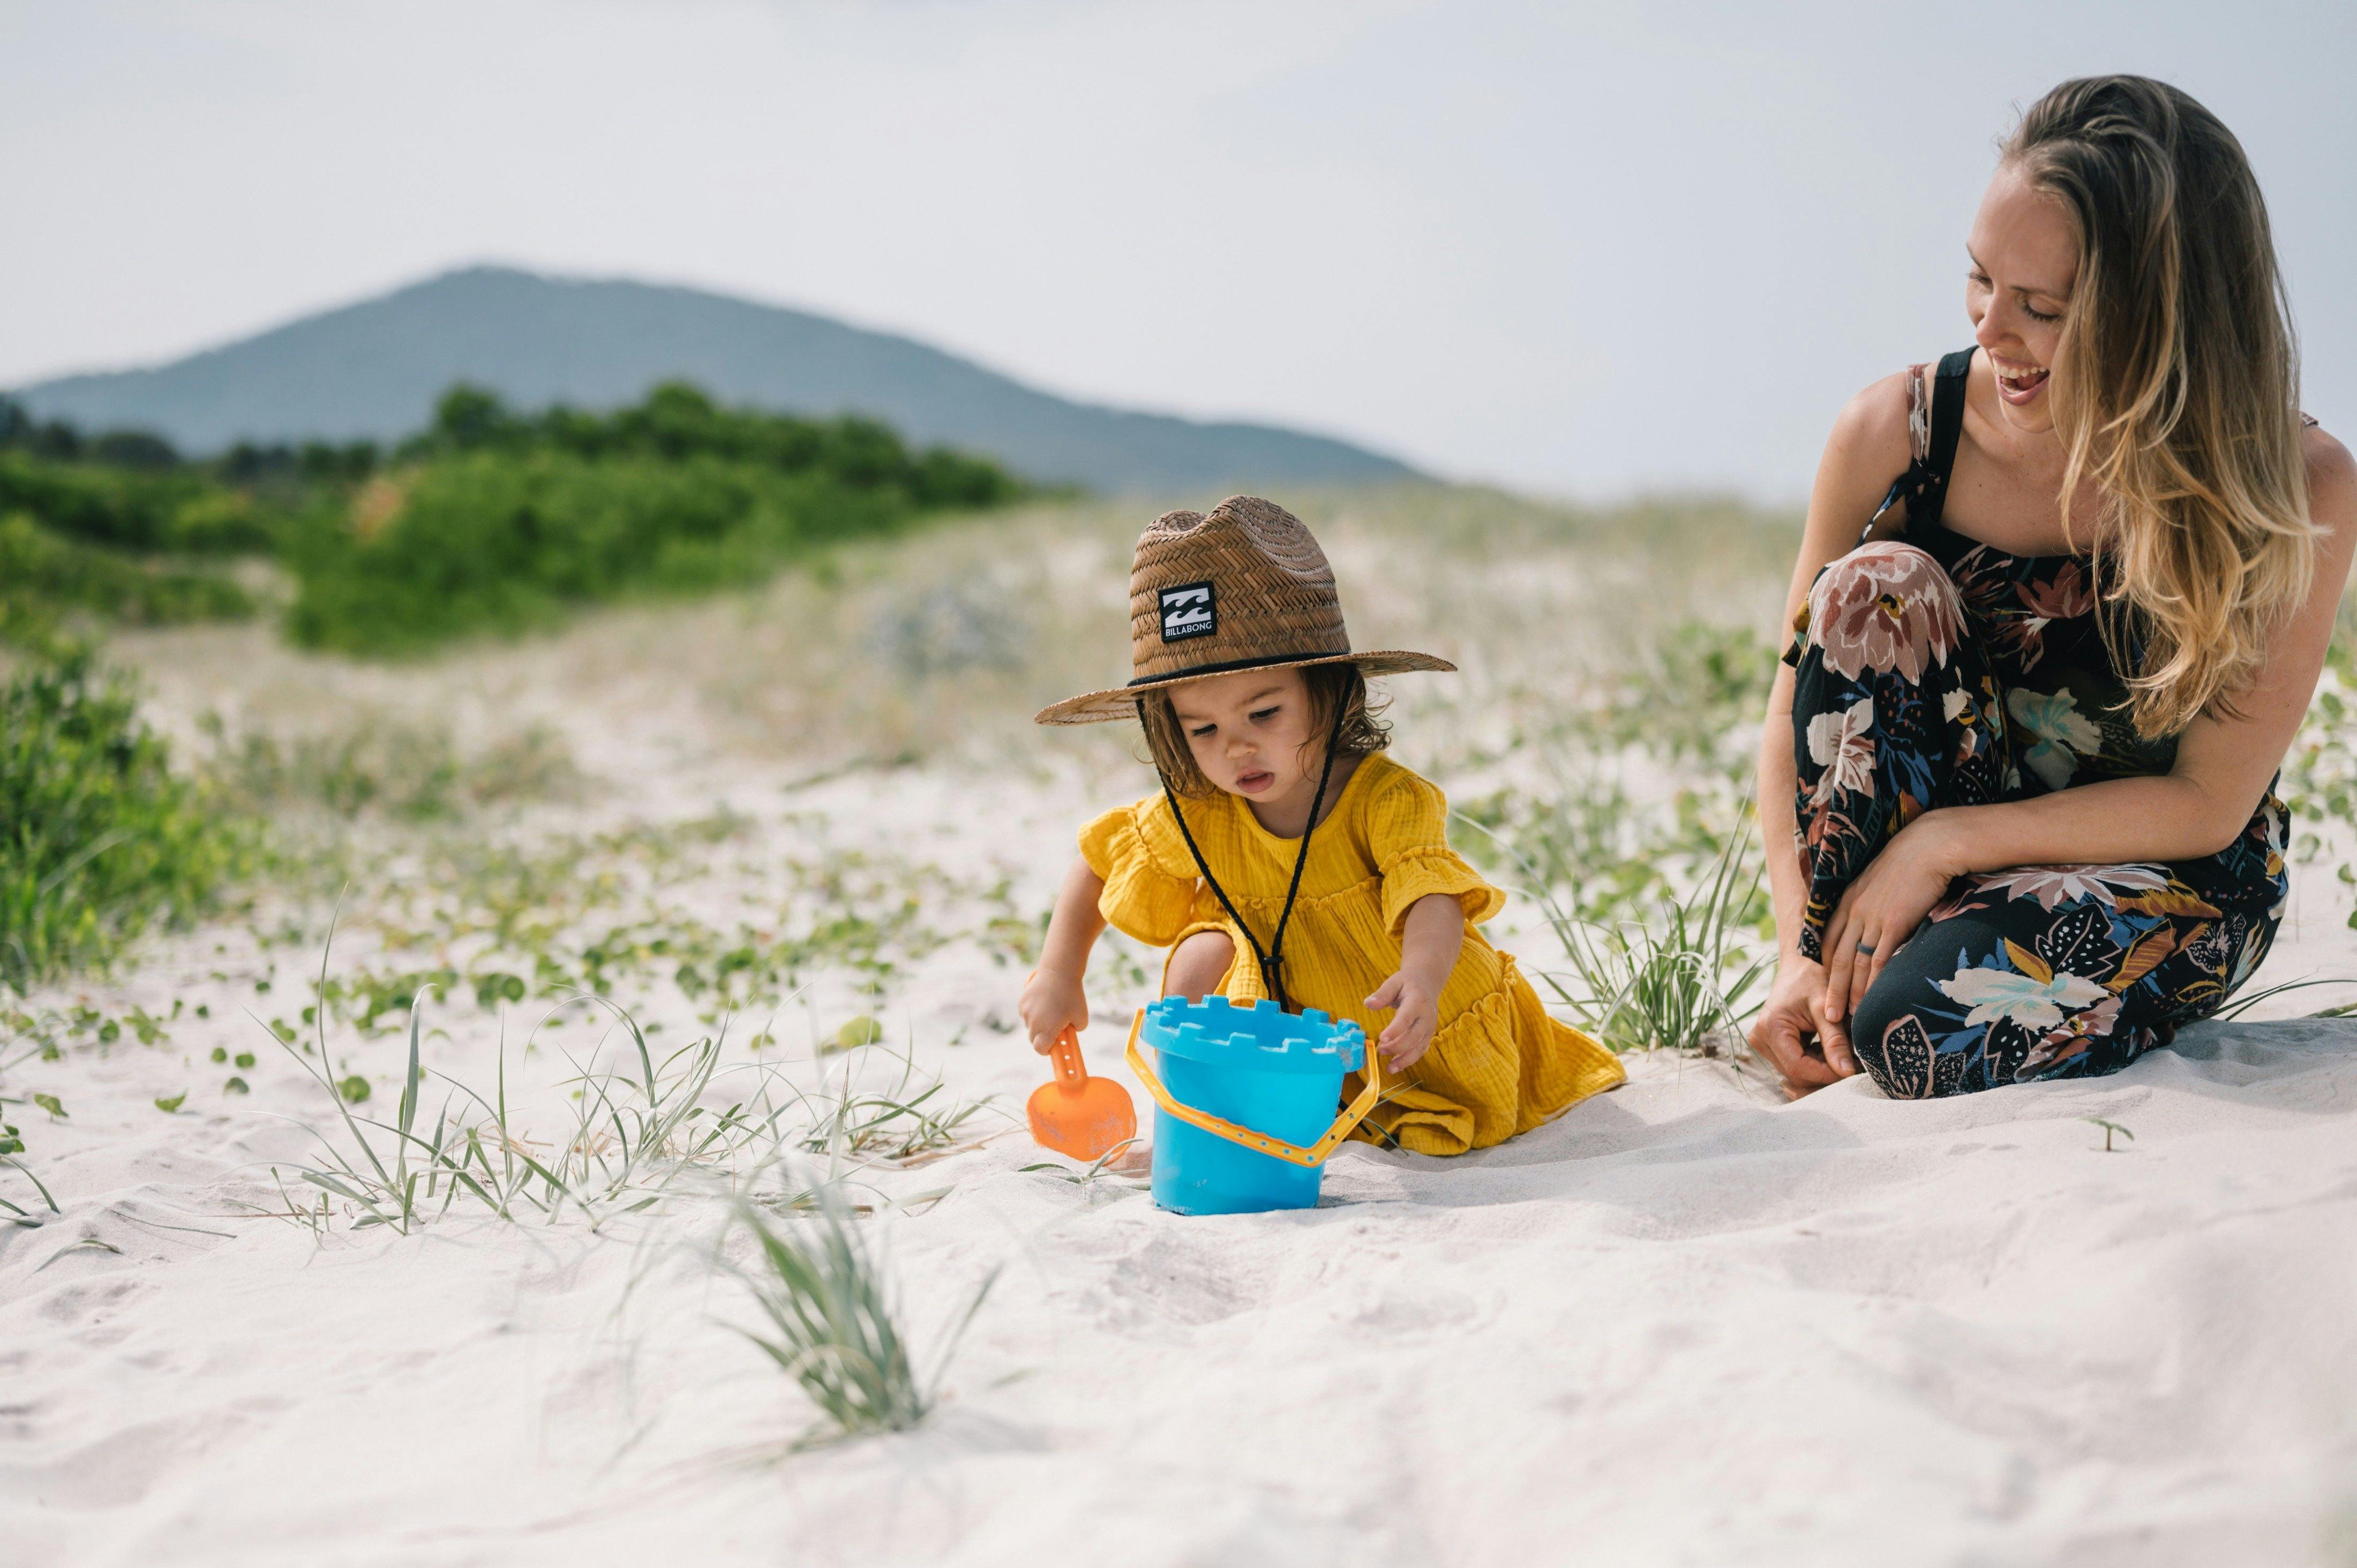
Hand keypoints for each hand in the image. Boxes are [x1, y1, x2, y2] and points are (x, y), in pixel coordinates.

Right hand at [1019, 967, 1087, 1054]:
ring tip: (1051, 1011)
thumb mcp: (1082, 1017)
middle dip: (1043, 1038)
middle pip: (1034, 1039)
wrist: (1059, 972)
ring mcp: (1025, 1012)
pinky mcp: (1022, 1001)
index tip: (1053, 1048)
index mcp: (1047, 1029)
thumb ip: (1076, 1031)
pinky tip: (1044, 1002)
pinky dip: (1033, 1012)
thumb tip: (1068, 1034)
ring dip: (1038, 1024)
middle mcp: (1033, 1023)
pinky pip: (1026, 1013)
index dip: (1047, 1050)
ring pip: (1030, 1025)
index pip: (1040, 1049)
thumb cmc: (1072, 995)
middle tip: (1054, 1030)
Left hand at [1364, 970, 1438, 1070]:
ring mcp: (1429, 1028)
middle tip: (1380, 1050)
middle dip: (1397, 1046)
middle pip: (1414, 1036)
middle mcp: (1427, 1016)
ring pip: (1419, 1047)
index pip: (1406, 1018)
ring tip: (1389, 1068)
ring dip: (1405, 1059)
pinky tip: (1395, 1066)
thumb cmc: (1407, 983)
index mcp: (1418, 1001)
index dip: (1395, 1030)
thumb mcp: (1394, 982)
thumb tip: (1368, 1004)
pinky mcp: (1428, 1035)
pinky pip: (1420, 1050)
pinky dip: (1409, 1060)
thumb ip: (1382, 994)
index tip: (1381, 1039)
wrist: (1427, 983)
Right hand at [1747, 952, 1849, 1092]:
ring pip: (1797, 1072)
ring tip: (1842, 1052)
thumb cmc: (1812, 979)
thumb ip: (1836, 1041)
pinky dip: (1815, 1062)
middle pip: (1796, 1074)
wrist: (1800, 964)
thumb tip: (1847, 1073)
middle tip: (1852, 1063)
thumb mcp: (1826, 1008)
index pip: (1798, 1068)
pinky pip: (1795, 1064)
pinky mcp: (1770, 1045)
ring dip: (1821, 1068)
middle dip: (1825, 1072)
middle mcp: (1760, 1040)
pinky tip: (1829, 1049)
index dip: (1827, 1074)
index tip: (1852, 1070)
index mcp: (1770, 1028)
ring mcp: (1763, 1043)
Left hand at [1820, 813, 1963, 1031]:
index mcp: (1849, 900)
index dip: (1826, 968)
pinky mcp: (1893, 923)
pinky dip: (1872, 984)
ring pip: (1854, 964)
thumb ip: (1873, 903)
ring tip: (1850, 1017)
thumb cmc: (1912, 863)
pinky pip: (1878, 960)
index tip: (1825, 987)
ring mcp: (1872, 918)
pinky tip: (1872, 1000)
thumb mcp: (1881, 881)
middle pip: (1836, 959)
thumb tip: (1878, 923)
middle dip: (1831, 990)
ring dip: (1851, 993)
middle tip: (1830, 1016)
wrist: (1931, 845)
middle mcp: (1854, 911)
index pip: (1829, 941)